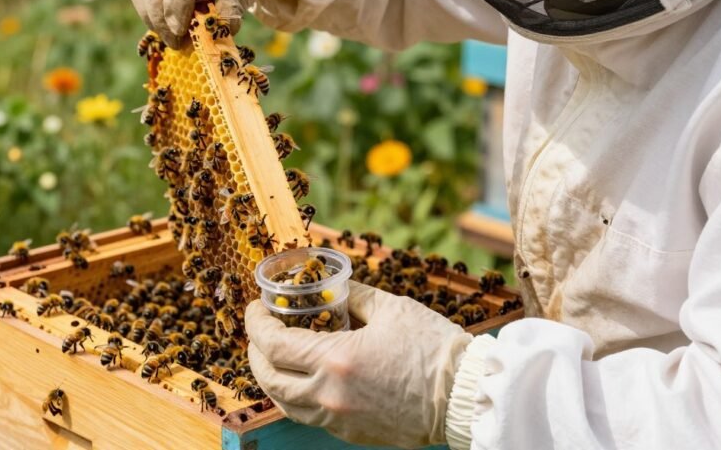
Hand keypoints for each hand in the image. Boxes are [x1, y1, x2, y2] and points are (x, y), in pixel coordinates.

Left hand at [246, 281, 473, 448]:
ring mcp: (339, 419)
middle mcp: (329, 395)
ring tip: (275, 357)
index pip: (272, 344)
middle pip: (269, 378)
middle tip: (260, 332)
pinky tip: (304, 379)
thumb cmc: (433, 347)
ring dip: (272, 378)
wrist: (465, 395)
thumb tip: (330, 288)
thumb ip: (353, 296)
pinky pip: (309, 417)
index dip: (255, 323)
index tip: (255, 308)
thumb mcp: (390, 307)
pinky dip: (296, 397)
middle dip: (255, 352)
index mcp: (335, 360)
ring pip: (285, 403)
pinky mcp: (352, 432)